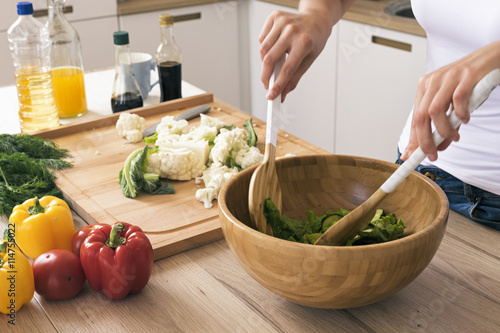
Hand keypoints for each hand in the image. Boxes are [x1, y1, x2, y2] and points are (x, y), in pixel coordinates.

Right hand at [259, 10, 332, 100]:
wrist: (317, 19)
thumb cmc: (314, 39)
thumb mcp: (309, 60)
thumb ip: (294, 78)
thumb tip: (282, 93)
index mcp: (304, 42)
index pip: (287, 69)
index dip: (278, 85)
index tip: (271, 95)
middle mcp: (292, 30)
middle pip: (270, 59)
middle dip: (265, 76)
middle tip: (267, 85)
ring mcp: (282, 22)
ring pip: (263, 50)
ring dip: (265, 63)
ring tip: (273, 65)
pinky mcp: (274, 17)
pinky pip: (262, 39)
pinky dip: (264, 49)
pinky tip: (274, 49)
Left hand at [401, 41, 499, 160]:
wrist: (491, 58)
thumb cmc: (472, 83)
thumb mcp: (453, 103)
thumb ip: (444, 122)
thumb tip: (436, 146)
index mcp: (425, 87)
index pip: (415, 118)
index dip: (413, 139)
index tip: (411, 156)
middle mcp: (433, 81)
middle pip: (420, 116)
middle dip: (425, 140)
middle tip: (433, 154)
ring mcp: (448, 77)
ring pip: (435, 111)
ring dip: (444, 130)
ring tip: (455, 137)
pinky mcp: (466, 76)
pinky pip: (458, 100)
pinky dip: (461, 115)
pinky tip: (466, 119)